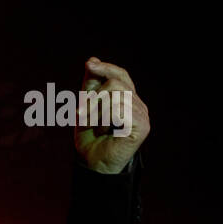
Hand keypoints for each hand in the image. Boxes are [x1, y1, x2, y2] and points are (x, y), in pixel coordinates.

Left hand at [74, 58, 150, 173]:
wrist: (93, 163)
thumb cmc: (90, 138)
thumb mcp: (86, 107)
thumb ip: (90, 86)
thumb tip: (92, 60)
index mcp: (127, 99)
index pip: (122, 75)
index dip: (107, 67)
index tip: (89, 64)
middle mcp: (138, 105)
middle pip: (117, 83)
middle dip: (93, 96)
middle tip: (80, 114)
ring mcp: (142, 115)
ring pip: (116, 95)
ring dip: (96, 111)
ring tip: (93, 125)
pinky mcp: (142, 126)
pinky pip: (119, 109)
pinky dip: (105, 119)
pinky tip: (104, 131)